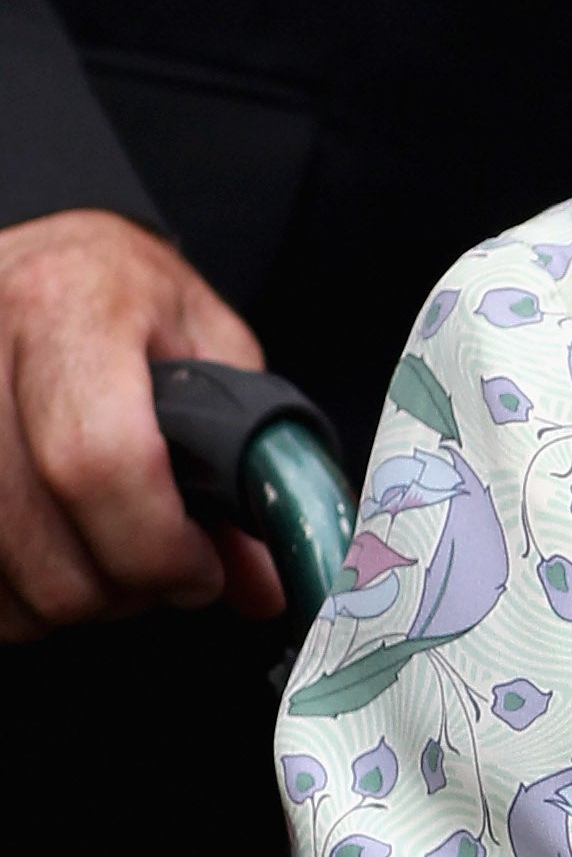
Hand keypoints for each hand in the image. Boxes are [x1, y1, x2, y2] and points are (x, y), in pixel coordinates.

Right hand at [0, 207, 281, 635]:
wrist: (45, 258)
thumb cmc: (131, 303)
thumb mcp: (213, 351)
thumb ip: (247, 465)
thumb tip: (261, 587)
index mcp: (69, 305)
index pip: (96, 459)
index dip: (154, 545)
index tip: (197, 569)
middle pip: (34, 531)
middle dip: (114, 587)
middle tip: (156, 573)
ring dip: (56, 598)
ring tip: (101, 562)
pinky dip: (9, 595)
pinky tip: (45, 564)